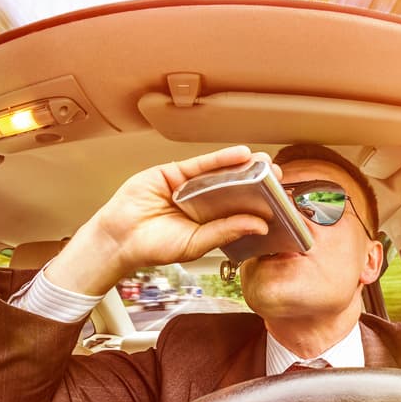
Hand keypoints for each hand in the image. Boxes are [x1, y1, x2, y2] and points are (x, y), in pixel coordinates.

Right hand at [46, 145, 273, 294]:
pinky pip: (201, 164)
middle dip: (256, 181)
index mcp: (210, 221)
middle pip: (234, 188)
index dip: (260, 203)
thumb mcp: (196, 244)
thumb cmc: (153, 246)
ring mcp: (188, 186)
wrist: (119, 240)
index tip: (281, 199)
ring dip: (242, 166)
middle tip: (279, 175)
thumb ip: (226, 232)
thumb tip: (259, 225)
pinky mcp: (173, 172)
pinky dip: (220, 158)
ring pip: (219, 173)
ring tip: (265, 162)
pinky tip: (240, 155)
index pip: (240, 209)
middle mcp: (202, 202)